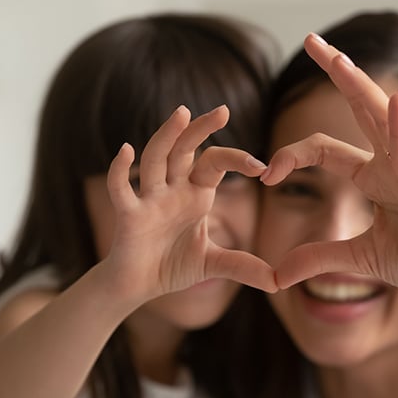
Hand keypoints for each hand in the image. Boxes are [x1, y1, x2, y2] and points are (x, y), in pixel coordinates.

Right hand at [104, 105, 276, 304]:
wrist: (139, 287)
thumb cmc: (172, 267)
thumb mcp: (214, 265)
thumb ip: (243, 266)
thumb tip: (278, 282)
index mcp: (195, 195)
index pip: (215, 164)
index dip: (236, 160)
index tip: (261, 167)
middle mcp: (172, 190)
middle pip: (185, 150)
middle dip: (201, 130)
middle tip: (223, 110)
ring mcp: (149, 199)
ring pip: (156, 159)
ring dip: (167, 136)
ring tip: (182, 113)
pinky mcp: (128, 215)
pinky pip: (120, 188)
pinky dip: (119, 170)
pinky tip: (126, 150)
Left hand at [262, 34, 397, 322]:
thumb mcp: (360, 258)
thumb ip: (319, 258)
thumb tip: (277, 275)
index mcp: (374, 178)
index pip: (325, 149)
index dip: (290, 155)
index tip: (265, 175)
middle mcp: (391, 165)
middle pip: (359, 109)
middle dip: (336, 73)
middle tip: (309, 39)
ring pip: (383, 119)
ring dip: (360, 86)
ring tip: (335, 57)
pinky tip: (396, 101)